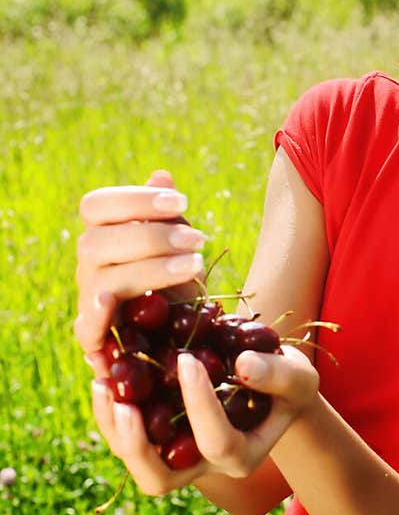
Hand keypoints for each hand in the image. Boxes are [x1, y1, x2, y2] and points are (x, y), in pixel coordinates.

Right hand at [74, 169, 204, 376]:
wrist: (179, 331)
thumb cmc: (175, 279)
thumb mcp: (178, 246)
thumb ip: (166, 216)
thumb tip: (161, 177)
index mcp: (103, 235)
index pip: (96, 205)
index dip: (135, 199)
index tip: (183, 201)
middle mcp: (90, 265)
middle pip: (96, 242)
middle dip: (150, 237)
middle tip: (198, 239)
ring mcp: (89, 301)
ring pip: (101, 281)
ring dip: (149, 271)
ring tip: (194, 265)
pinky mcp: (94, 337)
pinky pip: (84, 329)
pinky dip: (95, 316)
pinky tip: (110, 302)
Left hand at [90, 341, 319, 495]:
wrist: (267, 386)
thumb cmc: (286, 384)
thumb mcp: (298, 377)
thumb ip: (279, 375)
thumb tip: (243, 366)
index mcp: (240, 457)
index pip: (216, 442)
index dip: (200, 405)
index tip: (188, 360)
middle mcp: (202, 467)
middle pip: (159, 479)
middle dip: (136, 445)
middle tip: (124, 404)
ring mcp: (174, 454)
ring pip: (132, 461)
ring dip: (112, 425)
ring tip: (103, 381)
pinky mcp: (155, 436)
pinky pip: (124, 434)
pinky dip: (109, 407)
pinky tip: (103, 371)